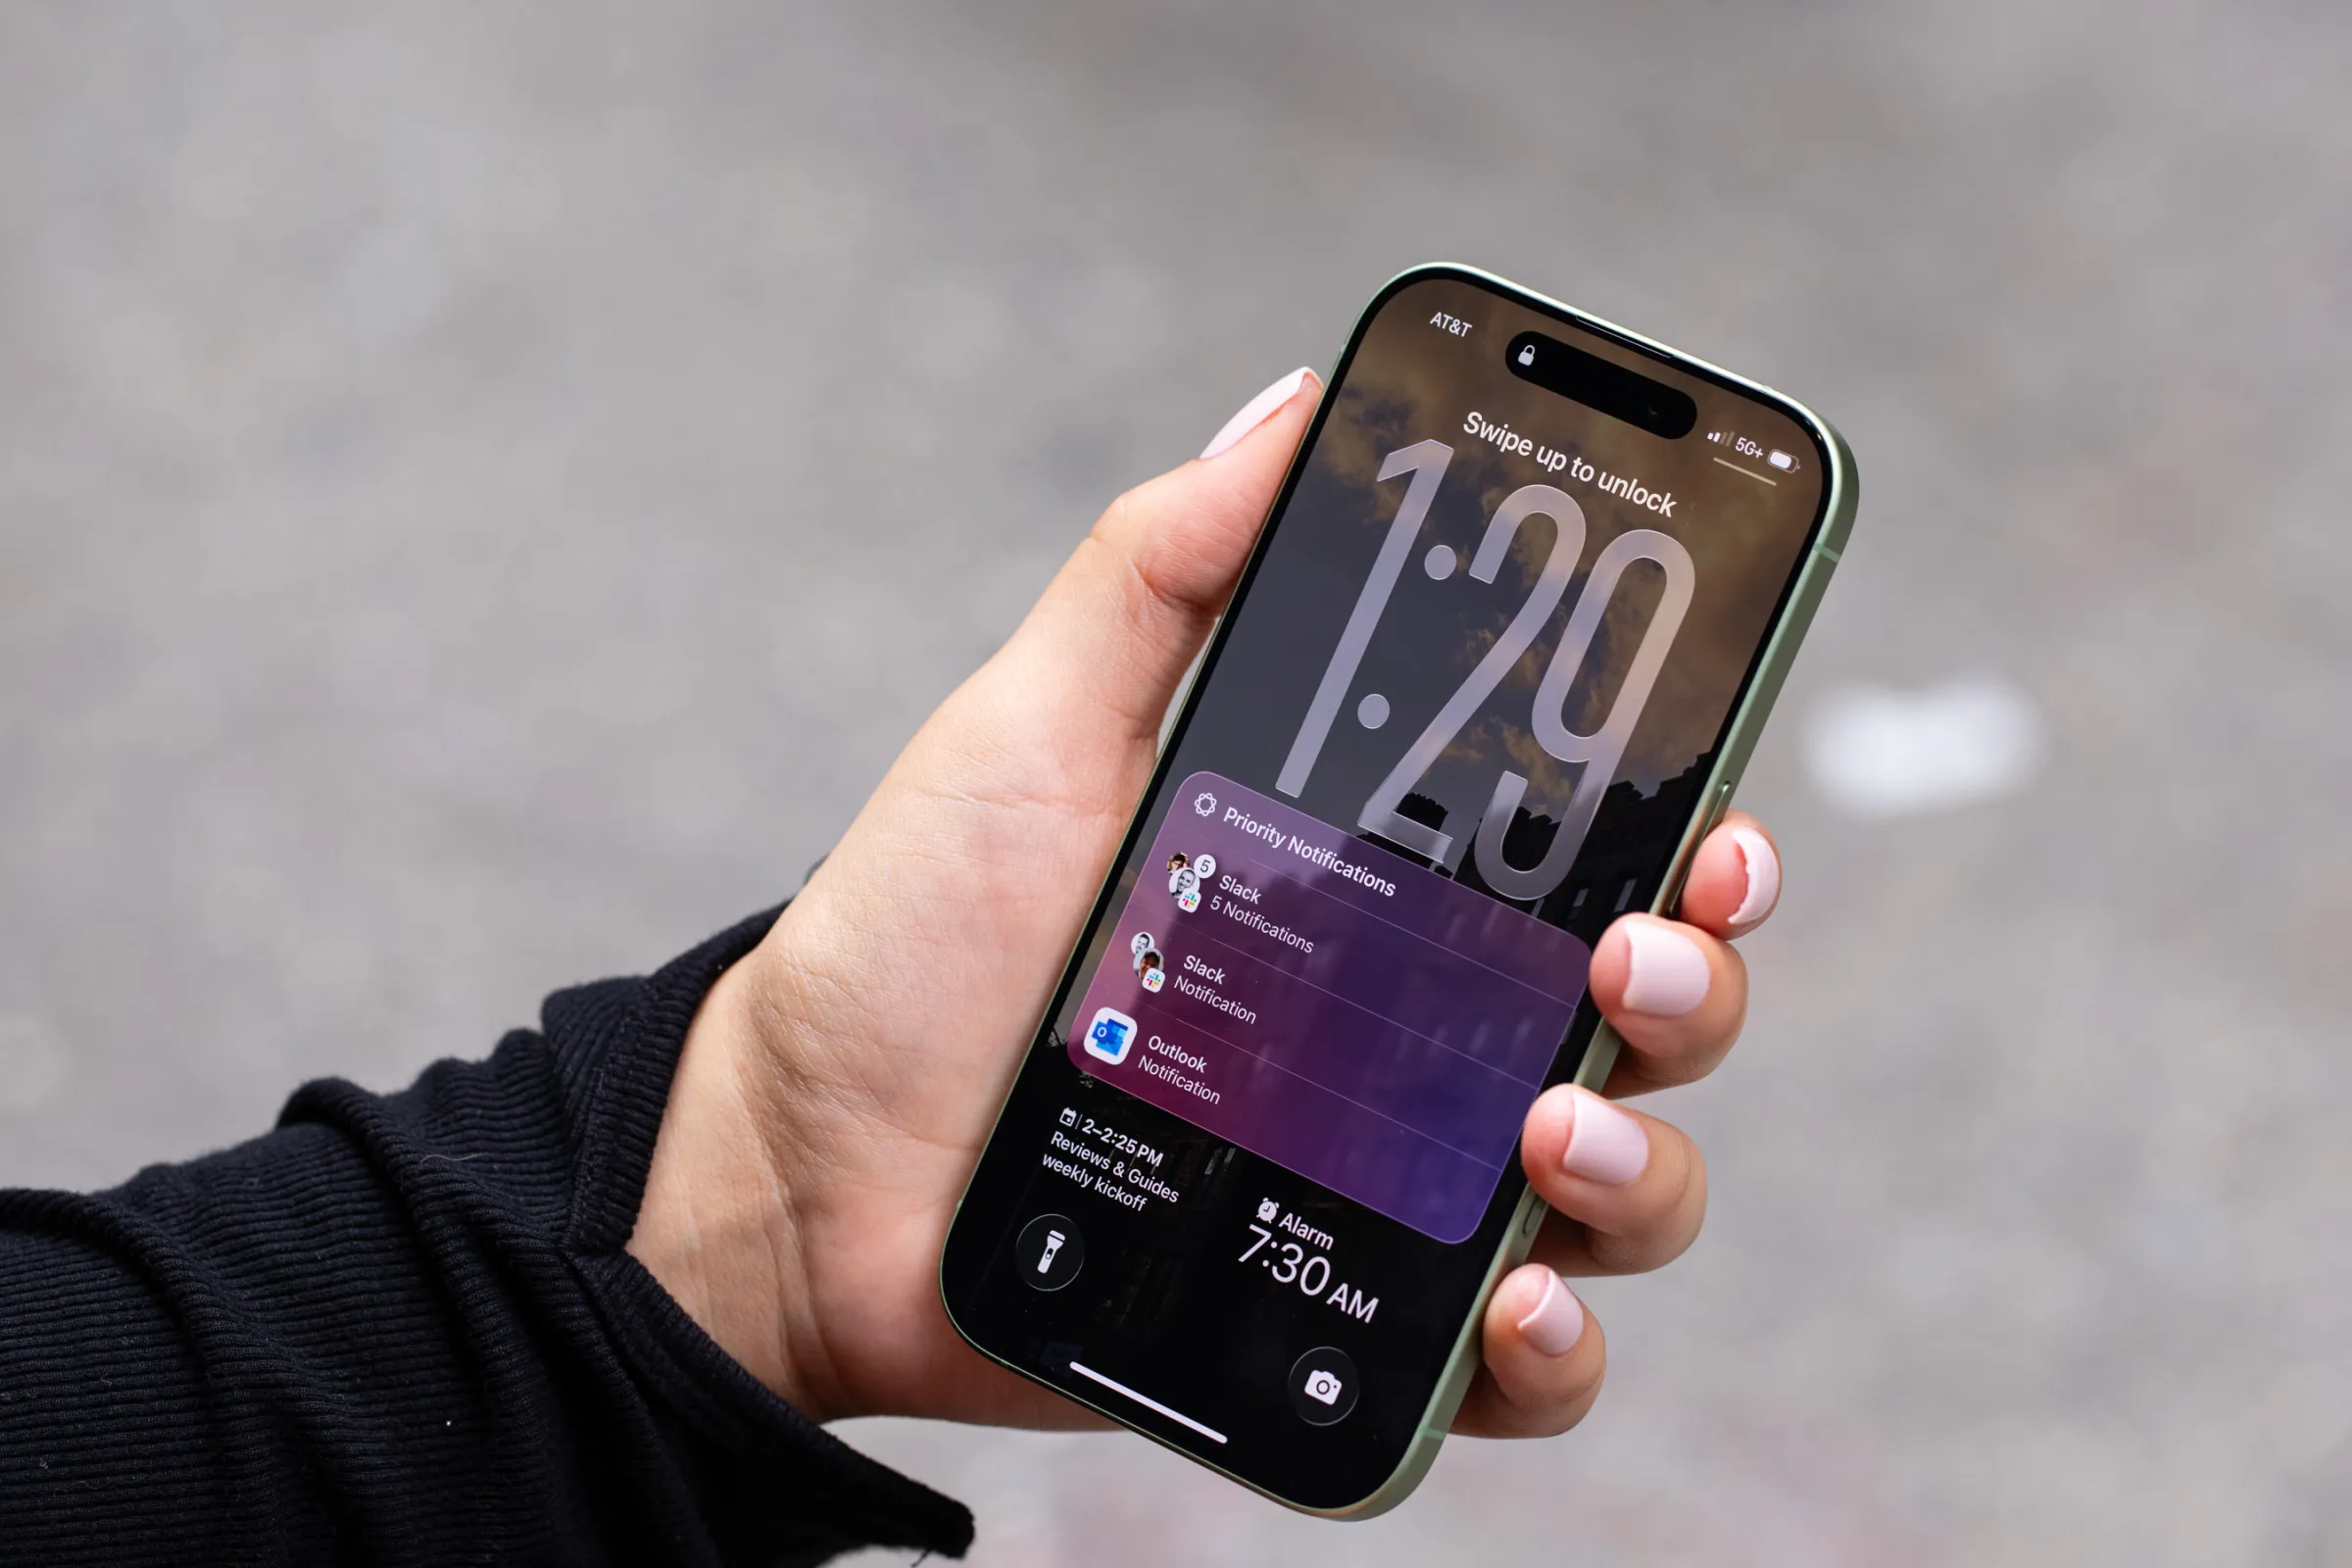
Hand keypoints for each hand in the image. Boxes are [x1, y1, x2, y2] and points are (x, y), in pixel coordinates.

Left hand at [627, 368, 1786, 1438]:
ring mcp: (1394, 1182)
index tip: (1713, 817)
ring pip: (1621, 1188)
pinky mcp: (1346, 1324)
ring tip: (1549, 1129)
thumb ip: (1165, 570)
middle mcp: (1418, 1031)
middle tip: (1629, 955)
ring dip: (1642, 1164)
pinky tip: (1511, 1312)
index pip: (1590, 853)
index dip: (1696, 833)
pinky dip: (1553, 1353)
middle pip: (1649, 1015)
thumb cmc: (917, 938)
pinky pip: (1516, 1367)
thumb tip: (1295, 405)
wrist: (800, 1164)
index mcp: (1381, 889)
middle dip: (1696, 983)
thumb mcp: (1039, 726)